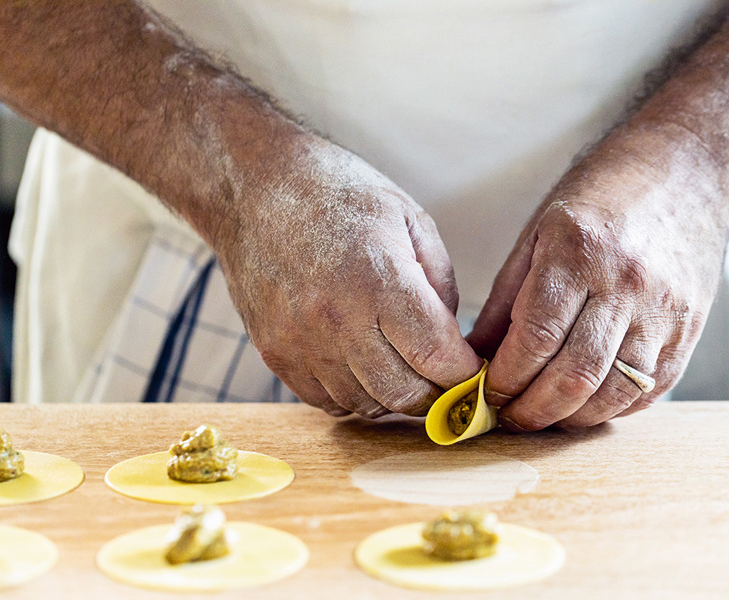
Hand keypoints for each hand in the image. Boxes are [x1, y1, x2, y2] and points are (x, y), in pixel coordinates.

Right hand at [214, 134, 482, 417]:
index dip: (466, 374)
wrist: (255, 187)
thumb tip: (451, 342)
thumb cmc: (339, 194)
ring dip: (393, 396)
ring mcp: (301, 343)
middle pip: (405, 396)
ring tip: (401, 364)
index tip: (474, 370)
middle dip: (436, 394)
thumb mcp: (411, 219)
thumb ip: (440, 285)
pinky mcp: (275, 355)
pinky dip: (354, 395)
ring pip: (367, 406)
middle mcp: (338, 320)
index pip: (438, 358)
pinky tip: (362, 364)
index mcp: (381, 280)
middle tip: (443, 376)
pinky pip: (327, 402)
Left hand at [467, 126, 728, 429]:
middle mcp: (627, 284)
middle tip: (509, 418)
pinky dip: (613, 408)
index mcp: (579, 253)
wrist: (687, 170)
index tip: (485, 395)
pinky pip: (650, 389)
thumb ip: (507, 299)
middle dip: (534, 409)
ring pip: (615, 391)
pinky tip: (586, 407)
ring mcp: (664, 310)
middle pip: (575, 374)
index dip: (506, 379)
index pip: (537, 337)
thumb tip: (476, 356)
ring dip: (573, 419)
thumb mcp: (540, 232)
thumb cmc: (601, 197)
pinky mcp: (691, 328)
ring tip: (544, 418)